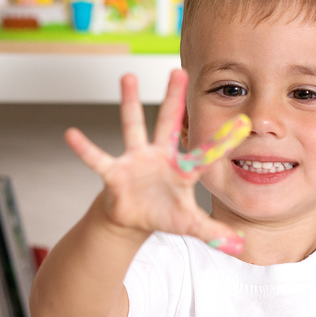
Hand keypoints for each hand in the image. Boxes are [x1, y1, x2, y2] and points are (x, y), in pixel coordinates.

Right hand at [64, 70, 250, 253]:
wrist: (133, 219)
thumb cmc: (164, 214)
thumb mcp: (190, 225)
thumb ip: (215, 232)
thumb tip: (242, 246)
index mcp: (182, 169)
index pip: (206, 153)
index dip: (224, 141)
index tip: (243, 122)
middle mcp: (160, 157)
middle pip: (168, 123)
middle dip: (174, 98)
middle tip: (179, 70)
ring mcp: (136, 160)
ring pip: (133, 126)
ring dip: (130, 102)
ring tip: (128, 77)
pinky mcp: (114, 172)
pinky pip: (98, 159)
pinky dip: (85, 149)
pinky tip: (71, 135)